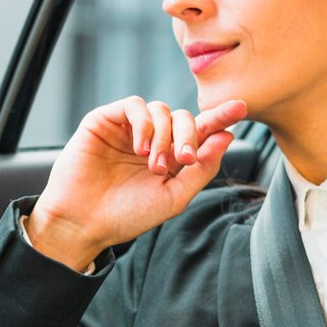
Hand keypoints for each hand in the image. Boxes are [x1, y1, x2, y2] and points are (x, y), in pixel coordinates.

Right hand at [27, 97, 247, 269]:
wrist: (84, 222)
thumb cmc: (127, 215)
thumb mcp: (174, 197)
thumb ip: (202, 169)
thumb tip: (226, 137)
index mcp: (171, 158)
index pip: (201, 132)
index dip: (221, 118)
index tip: (241, 108)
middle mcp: (152, 140)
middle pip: (184, 118)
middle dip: (190, 135)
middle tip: (184, 159)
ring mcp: (129, 129)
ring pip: (161, 110)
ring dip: (165, 135)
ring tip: (153, 163)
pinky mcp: (105, 120)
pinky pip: (134, 105)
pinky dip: (144, 122)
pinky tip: (140, 147)